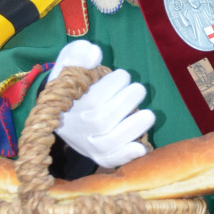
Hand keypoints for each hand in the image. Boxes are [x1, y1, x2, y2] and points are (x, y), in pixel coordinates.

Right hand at [50, 41, 155, 167]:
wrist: (64, 113)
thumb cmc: (73, 83)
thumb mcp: (69, 63)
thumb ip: (78, 53)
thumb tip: (94, 53)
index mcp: (67, 104)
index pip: (91, 98)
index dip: (111, 86)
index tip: (122, 75)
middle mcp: (76, 127)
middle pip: (102, 120)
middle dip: (126, 102)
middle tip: (138, 89)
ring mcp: (88, 144)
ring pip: (109, 142)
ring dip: (133, 128)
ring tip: (149, 114)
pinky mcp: (100, 156)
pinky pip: (111, 161)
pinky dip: (126, 156)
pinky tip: (141, 147)